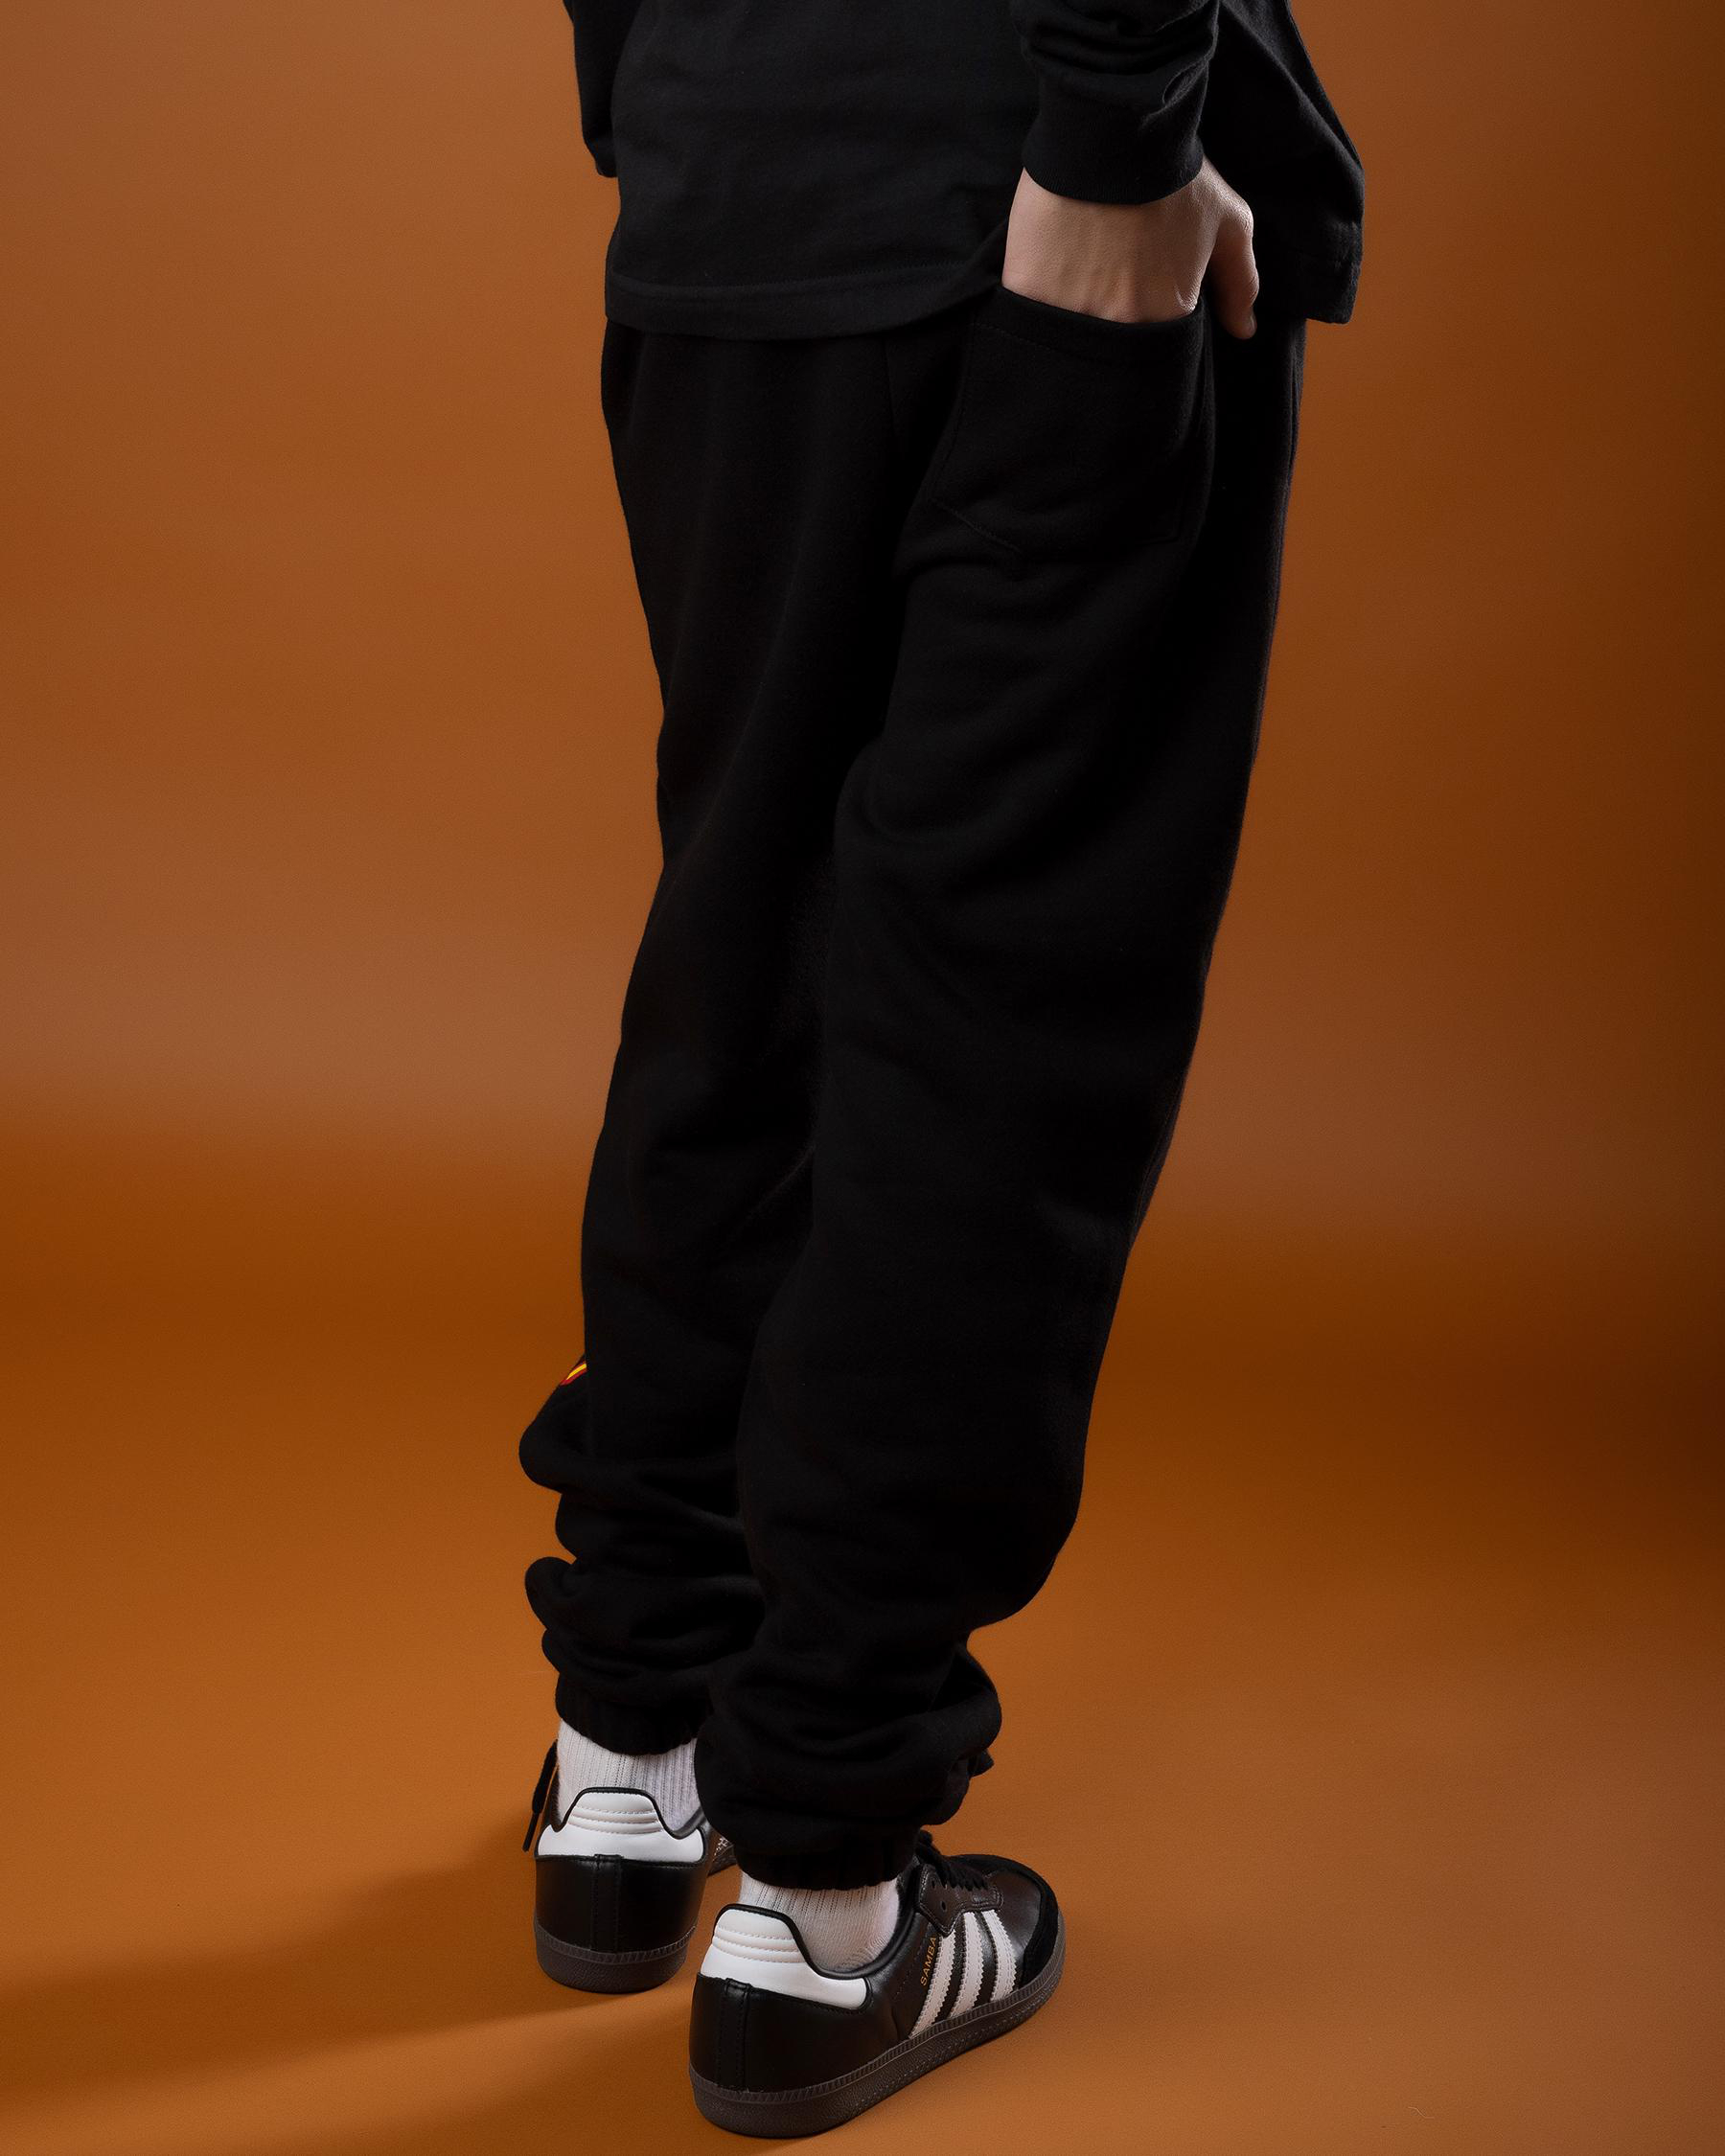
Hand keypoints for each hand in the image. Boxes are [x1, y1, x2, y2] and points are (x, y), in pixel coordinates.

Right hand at [1001, 160, 1258, 337]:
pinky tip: (1045, 277)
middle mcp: (1119, 327)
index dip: (1148, 330)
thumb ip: (1240, 282)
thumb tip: (1244, 330)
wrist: (1114, 127)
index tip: (1140, 302)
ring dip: (1072, 323)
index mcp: (1167, 317)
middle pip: (1110, 355)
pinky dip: (1036, 308)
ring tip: (1076, 283)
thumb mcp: (1227, 221)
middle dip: (1110, 332)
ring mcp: (1070, 314)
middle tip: (1106, 289)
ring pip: (1069, 343)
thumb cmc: (1175, 174)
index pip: (1156, 353)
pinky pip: (1031, 317)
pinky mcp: (1027, 293)